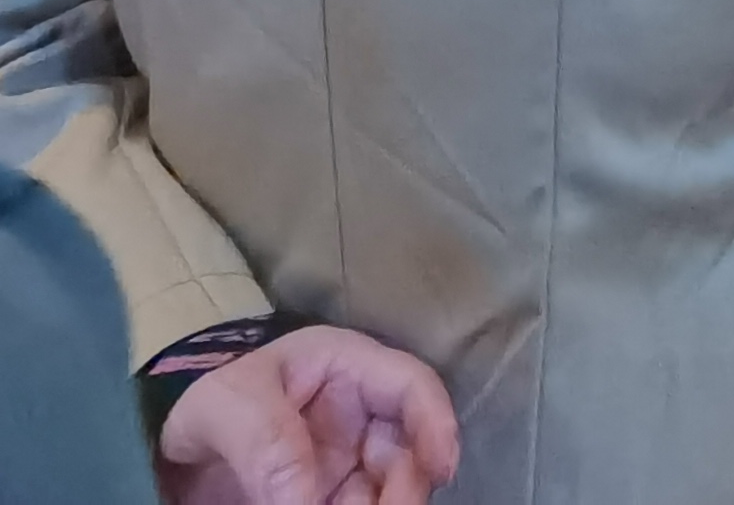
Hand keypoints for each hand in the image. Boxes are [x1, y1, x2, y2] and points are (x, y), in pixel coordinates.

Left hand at [157, 324, 461, 504]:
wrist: (165, 446)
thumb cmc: (205, 401)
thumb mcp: (226, 405)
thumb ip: (266, 441)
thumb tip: (303, 502)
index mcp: (347, 369)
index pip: (410, 387)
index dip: (436, 422)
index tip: (440, 470)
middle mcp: (359, 416)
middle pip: (407, 450)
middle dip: (405, 488)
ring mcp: (345, 460)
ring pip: (385, 489)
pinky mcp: (326, 496)